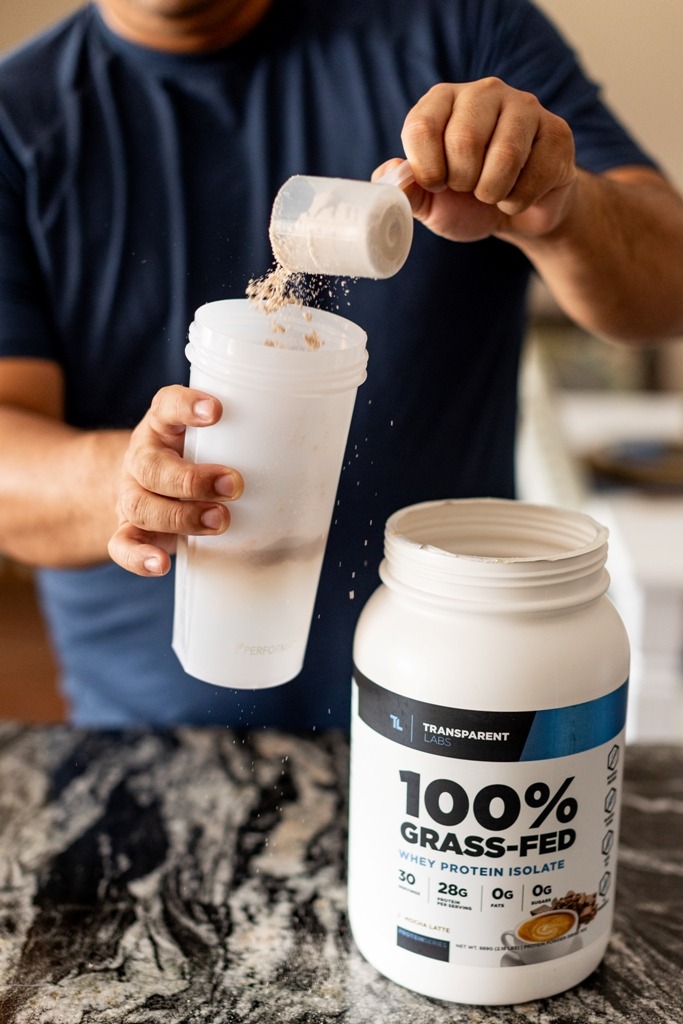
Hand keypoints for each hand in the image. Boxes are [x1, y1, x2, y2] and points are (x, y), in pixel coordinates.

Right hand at [108, 385, 243, 576]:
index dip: (186, 407)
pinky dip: (139, 557)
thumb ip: (241, 441)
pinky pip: (122, 545)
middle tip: (233, 485)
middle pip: (151, 466)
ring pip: (140, 506)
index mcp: (162, 426)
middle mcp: (142, 457)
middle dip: (192, 479)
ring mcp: (131, 494)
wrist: (148, 484)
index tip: (216, 412)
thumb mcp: (213, 438)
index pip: (166, 406)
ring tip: (219, 521)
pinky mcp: (128, 528)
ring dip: (180, 516)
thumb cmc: (195, 458)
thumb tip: (306, 458)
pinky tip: (161, 564)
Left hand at [391, 79, 577, 242]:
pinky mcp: (557, 132)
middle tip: (469, 189)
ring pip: (504, 157)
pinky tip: (520, 194)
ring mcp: (525, 107)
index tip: (437, 184)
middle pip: (463, 140)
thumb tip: (388, 175)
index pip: (421, 127)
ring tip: (493, 193)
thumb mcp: (429, 202)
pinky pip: (534, 176)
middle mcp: (484, 93)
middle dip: (463, 183)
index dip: (427, 170)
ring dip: (493, 193)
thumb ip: (406, 190)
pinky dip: (520, 201)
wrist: (517, 216)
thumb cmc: (467, 203)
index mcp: (443, 101)